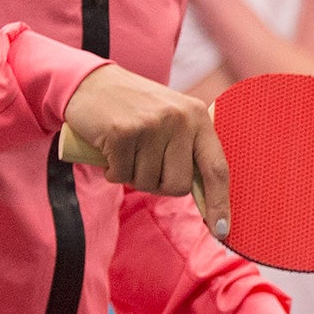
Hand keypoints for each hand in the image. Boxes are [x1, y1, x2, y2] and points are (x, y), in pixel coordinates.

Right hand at [63, 64, 230, 229]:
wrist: (91, 83)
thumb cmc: (135, 109)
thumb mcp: (171, 118)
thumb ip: (188, 149)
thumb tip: (205, 196)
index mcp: (197, 116)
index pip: (217, 167)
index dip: (220, 203)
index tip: (222, 230)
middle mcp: (179, 119)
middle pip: (178, 185)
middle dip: (158, 184)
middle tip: (143, 163)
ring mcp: (151, 125)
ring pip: (147, 182)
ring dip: (131, 175)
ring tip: (126, 149)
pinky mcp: (122, 132)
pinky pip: (122, 175)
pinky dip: (112, 170)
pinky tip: (109, 149)